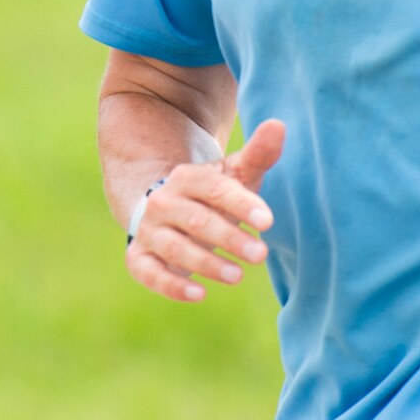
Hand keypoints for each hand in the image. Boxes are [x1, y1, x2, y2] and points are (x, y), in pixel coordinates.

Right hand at [125, 119, 283, 302]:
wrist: (161, 207)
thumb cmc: (211, 196)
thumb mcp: (234, 175)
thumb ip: (258, 154)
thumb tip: (279, 124)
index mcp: (187, 178)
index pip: (215, 190)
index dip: (241, 205)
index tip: (267, 221)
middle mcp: (164, 202)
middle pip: (196, 221)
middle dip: (229, 238)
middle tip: (260, 254)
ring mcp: (149, 230)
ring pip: (175, 248)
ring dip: (206, 263)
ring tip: (237, 275)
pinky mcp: (140, 257)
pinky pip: (149, 272)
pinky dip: (171, 285)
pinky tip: (199, 294)